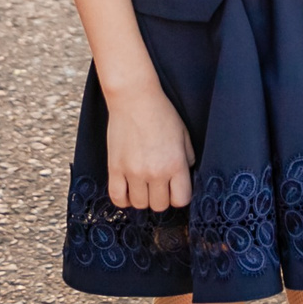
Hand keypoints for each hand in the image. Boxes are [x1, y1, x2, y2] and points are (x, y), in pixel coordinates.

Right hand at [102, 82, 195, 212]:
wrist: (134, 98)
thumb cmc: (162, 113)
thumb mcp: (183, 134)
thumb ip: (188, 159)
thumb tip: (186, 176)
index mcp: (175, 164)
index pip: (181, 200)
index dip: (179, 196)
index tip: (175, 188)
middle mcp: (155, 172)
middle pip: (159, 206)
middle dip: (162, 198)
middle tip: (159, 185)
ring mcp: (133, 172)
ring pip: (139, 205)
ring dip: (143, 198)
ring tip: (143, 186)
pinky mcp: (115, 168)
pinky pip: (117, 198)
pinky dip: (123, 200)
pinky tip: (128, 191)